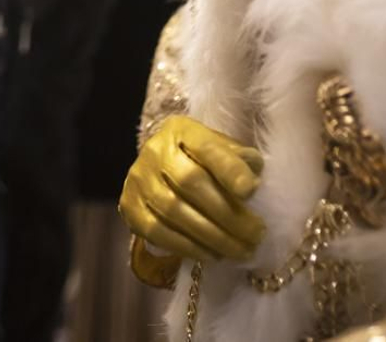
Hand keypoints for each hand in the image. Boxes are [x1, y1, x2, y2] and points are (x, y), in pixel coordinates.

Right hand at [120, 114, 264, 261]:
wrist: (161, 169)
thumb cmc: (202, 161)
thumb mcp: (223, 150)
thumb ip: (242, 161)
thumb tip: (253, 183)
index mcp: (183, 130)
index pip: (207, 147)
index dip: (229, 169)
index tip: (252, 191)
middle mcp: (155, 151)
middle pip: (191, 182)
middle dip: (228, 214)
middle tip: (256, 235)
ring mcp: (138, 179)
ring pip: (174, 211)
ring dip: (212, 237)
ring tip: (241, 251)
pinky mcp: (130, 207)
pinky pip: (158, 232)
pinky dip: (188, 247)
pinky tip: (213, 254)